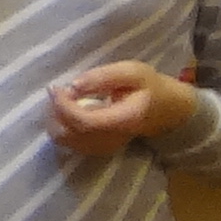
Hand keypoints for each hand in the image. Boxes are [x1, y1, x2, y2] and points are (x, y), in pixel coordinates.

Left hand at [48, 60, 199, 159]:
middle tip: (58, 91)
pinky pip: (68, 142)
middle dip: (54, 111)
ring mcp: (102, 147)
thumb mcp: (133, 72)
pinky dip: (60, 125)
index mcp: (124, 120)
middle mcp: (111, 139)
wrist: (166, 110)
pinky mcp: (96, 148)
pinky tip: (67, 110)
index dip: (63, 106)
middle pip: (68, 134)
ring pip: (64, 140)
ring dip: (54, 118)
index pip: (84, 122)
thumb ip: (103, 77)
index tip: (56, 87)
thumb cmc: (150, 87)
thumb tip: (73, 86)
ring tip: (62, 99)